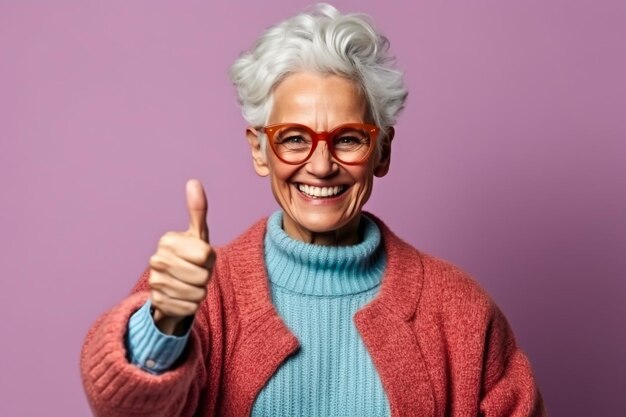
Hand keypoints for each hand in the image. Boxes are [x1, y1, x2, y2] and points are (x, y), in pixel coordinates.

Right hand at [148, 179, 214, 334]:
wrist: (174, 286)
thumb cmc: (191, 256)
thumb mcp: (198, 234)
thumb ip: (197, 210)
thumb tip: (193, 182)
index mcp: (168, 240)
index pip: (207, 255)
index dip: (210, 258)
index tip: (201, 257)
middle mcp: (157, 259)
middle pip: (203, 275)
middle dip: (206, 277)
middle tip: (196, 272)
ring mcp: (155, 282)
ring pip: (197, 293)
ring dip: (199, 291)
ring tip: (190, 284)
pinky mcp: (158, 302)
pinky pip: (189, 307)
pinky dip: (191, 305)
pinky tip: (182, 297)